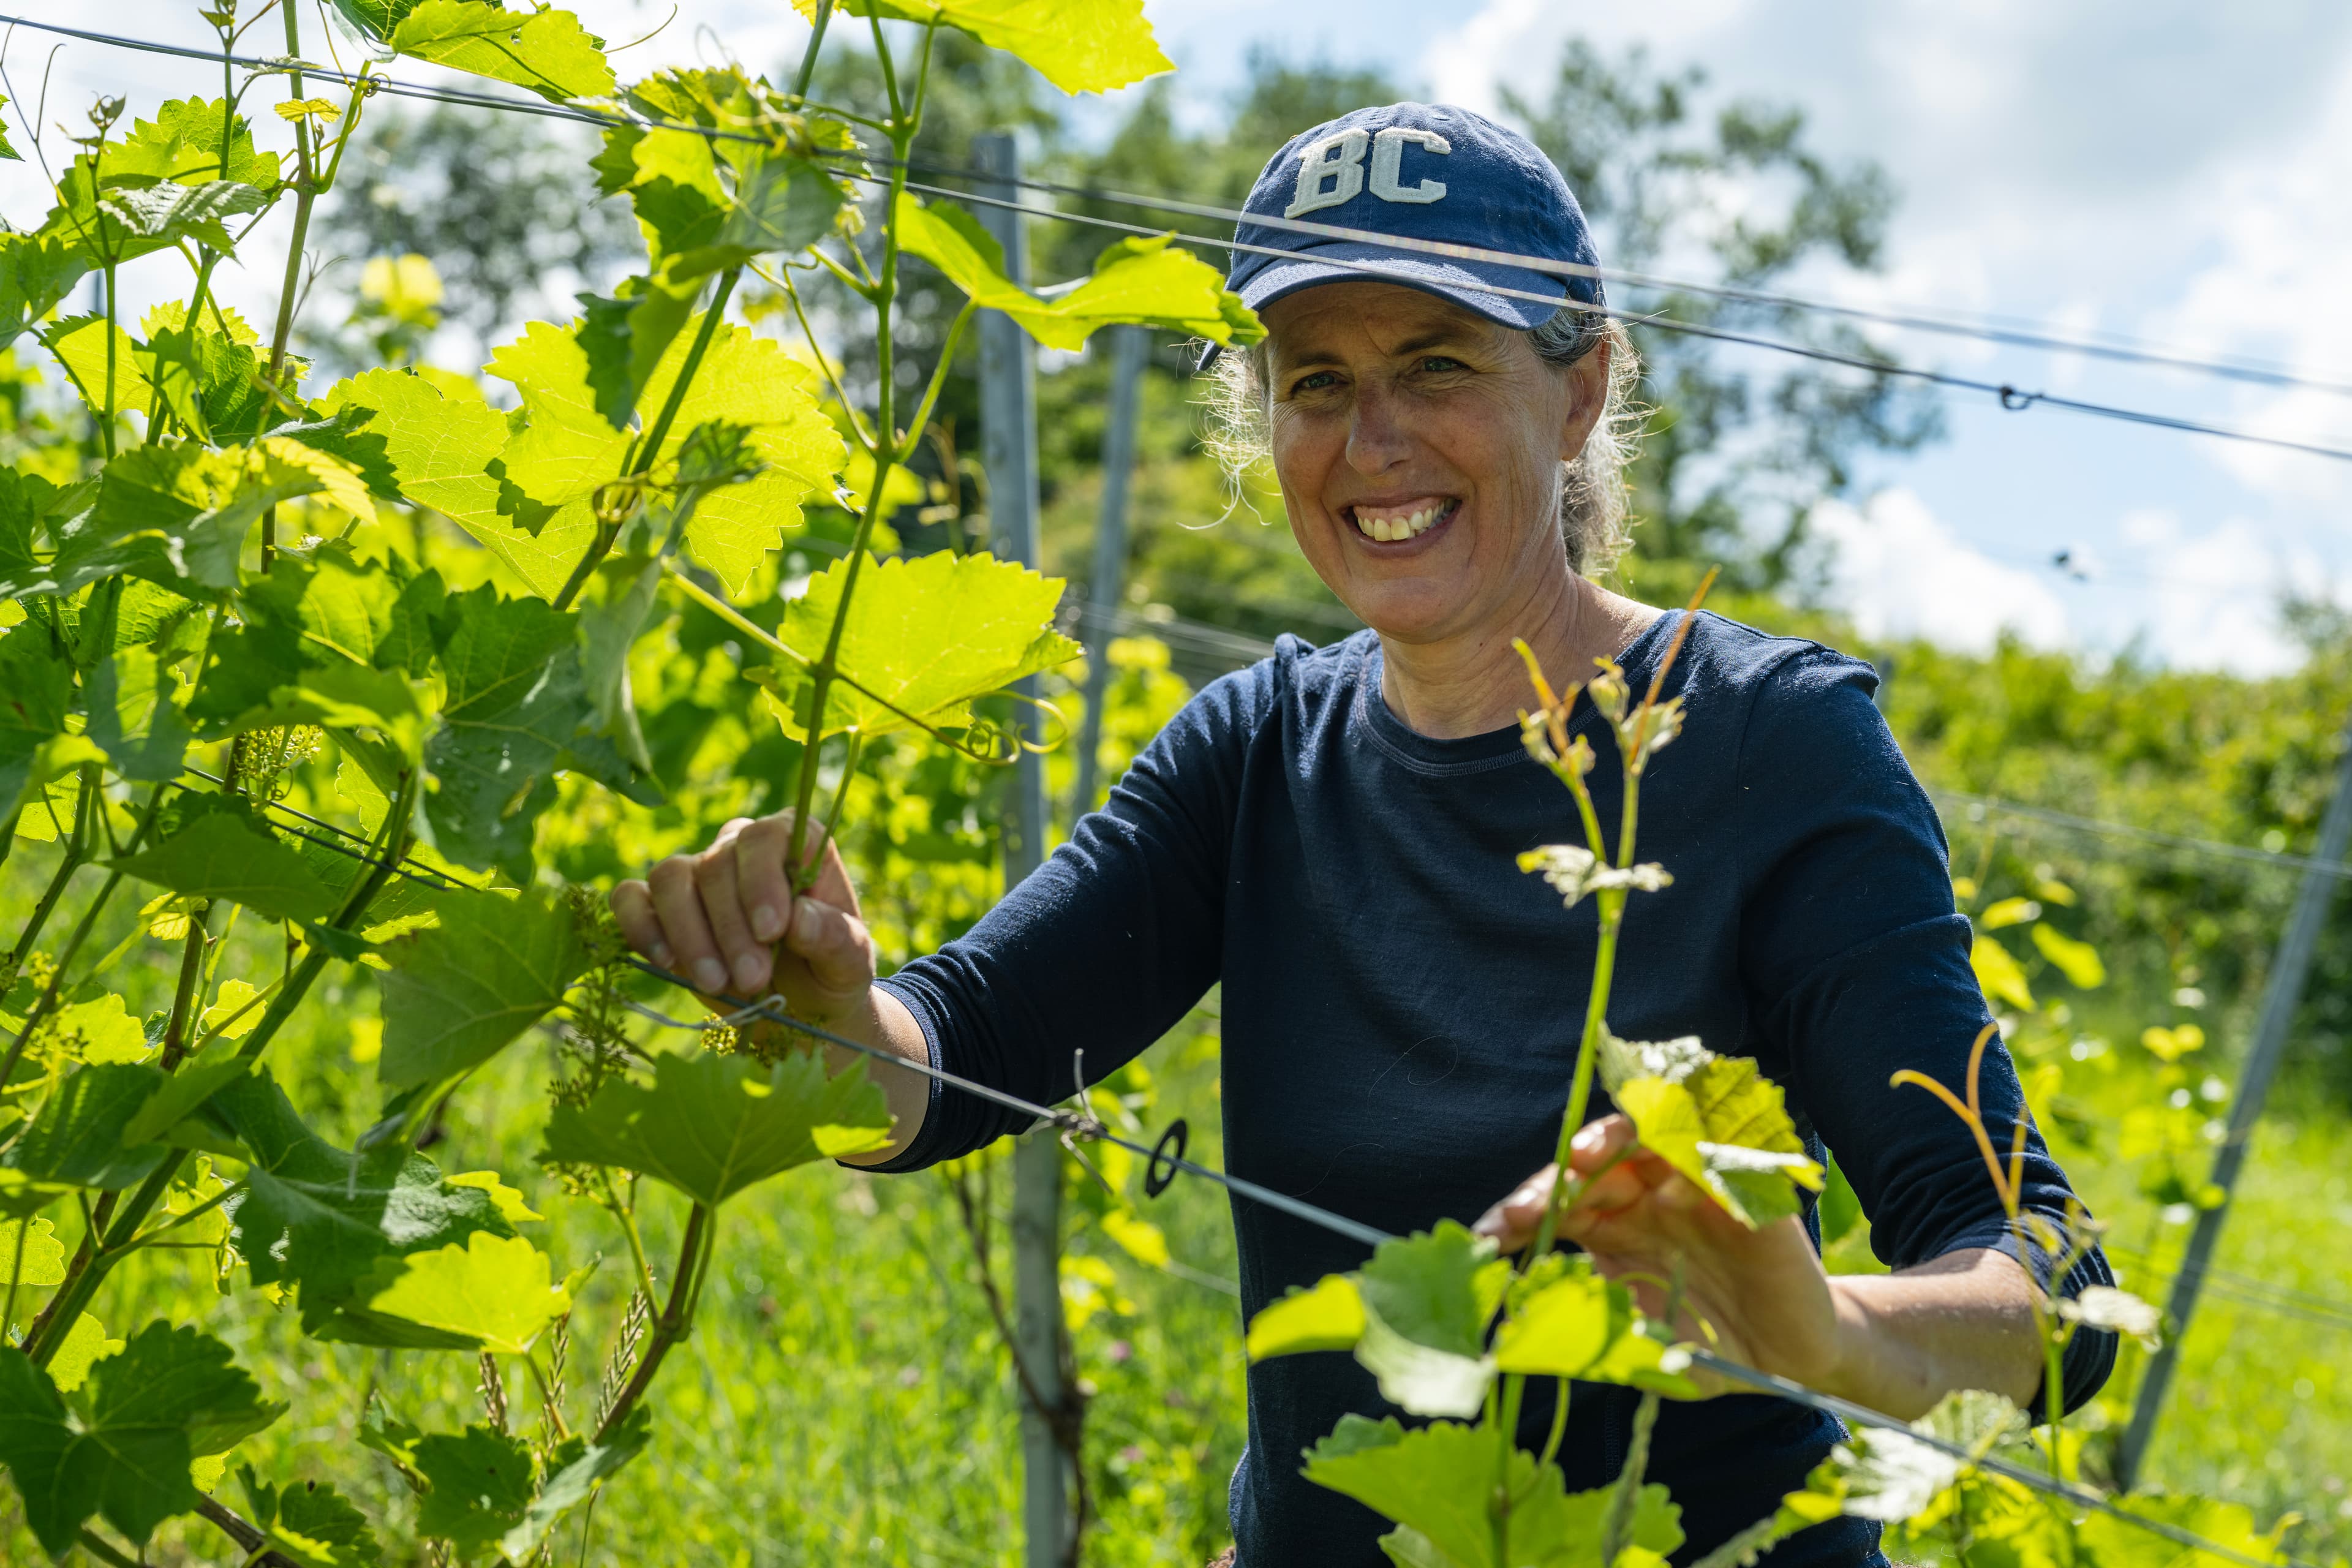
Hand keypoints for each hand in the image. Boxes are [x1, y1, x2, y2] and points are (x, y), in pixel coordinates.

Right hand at [610, 811, 876, 1028]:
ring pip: (671, 877)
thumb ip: (835, 937)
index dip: (762, 880)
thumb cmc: (828, 973)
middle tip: (752, 979)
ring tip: (717, 982)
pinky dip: (641, 927)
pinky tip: (666, 963)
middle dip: (731, 927)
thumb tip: (798, 917)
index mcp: (796, 843)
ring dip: (689, 933)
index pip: (766, 837)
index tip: (772, 932)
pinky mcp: (659, 907)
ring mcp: (696, 873)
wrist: (796, 1010)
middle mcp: (741, 847)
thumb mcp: (850, 963)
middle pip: (717, 864)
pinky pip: (630, 898)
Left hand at [1475, 1115, 1847, 1398]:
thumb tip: (1522, 1336)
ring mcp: (1695, 1189)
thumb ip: (1595, 1332)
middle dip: (1555, 1179)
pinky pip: (1718, 1154)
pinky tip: (1670, 1174)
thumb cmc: (1708, 1351)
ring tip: (1585, 1157)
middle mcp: (1646, 1198)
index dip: (1518, 1213)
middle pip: (1593, 1163)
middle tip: (1525, 1208)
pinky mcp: (1746, 1194)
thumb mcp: (1642, 1347)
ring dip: (1612, 1139)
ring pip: (1647, 1137)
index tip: (1483, 1236)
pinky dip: (1694, 1152)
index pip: (1556, 1204)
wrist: (1789, 1361)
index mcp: (1612, 1230)